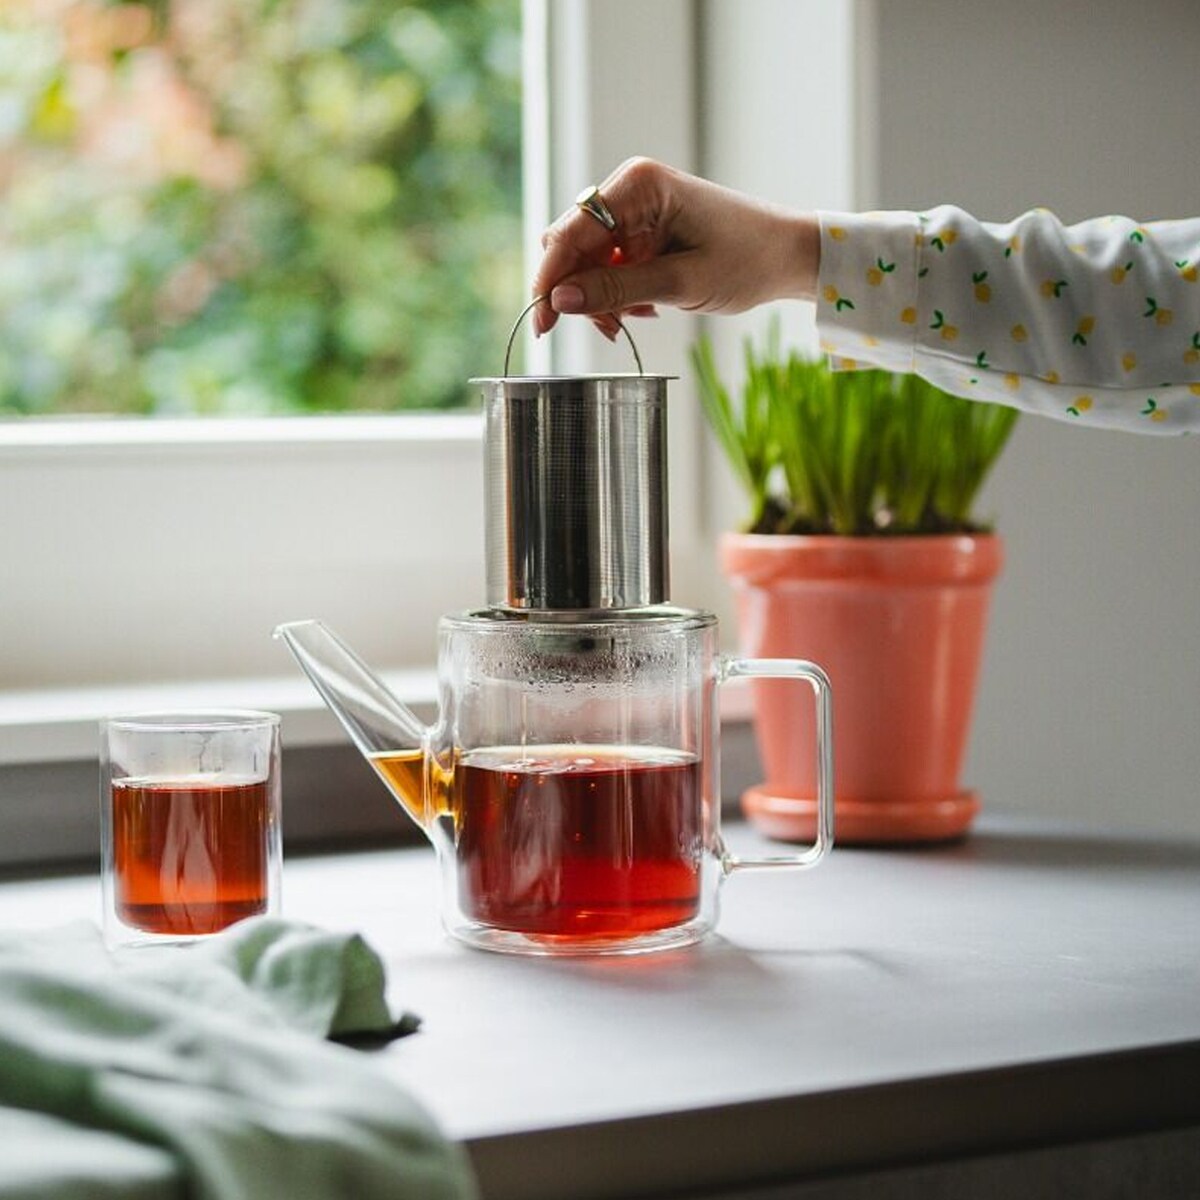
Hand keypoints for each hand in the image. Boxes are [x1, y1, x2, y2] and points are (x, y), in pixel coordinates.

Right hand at [532, 157, 819, 337]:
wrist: (789, 254)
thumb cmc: (748, 259)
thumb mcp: (680, 282)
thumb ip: (617, 290)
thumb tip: (560, 300)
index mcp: (638, 185)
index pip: (571, 233)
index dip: (551, 279)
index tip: (542, 321)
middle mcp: (630, 189)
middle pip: (572, 245)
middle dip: (579, 291)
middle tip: (607, 328)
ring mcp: (635, 209)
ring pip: (587, 260)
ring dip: (600, 297)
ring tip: (635, 320)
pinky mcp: (643, 230)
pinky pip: (609, 264)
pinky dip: (617, 293)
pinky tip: (645, 309)